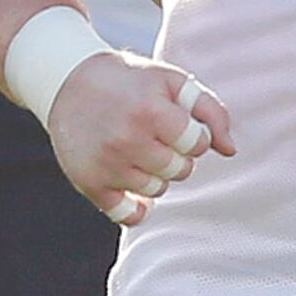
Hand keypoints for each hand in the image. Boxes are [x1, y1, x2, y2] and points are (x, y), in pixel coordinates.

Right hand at [42, 52, 234, 227]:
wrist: (66, 80)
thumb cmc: (128, 80)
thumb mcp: (170, 80)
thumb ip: (210, 111)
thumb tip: (230, 150)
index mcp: (150, 110)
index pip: (198, 145)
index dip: (192, 135)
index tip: (173, 122)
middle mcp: (127, 140)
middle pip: (180, 170)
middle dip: (174, 154)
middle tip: (153, 134)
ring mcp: (106, 164)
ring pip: (157, 190)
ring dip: (154, 174)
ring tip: (136, 149)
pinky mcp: (89, 182)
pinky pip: (128, 215)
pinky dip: (135, 206)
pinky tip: (129, 181)